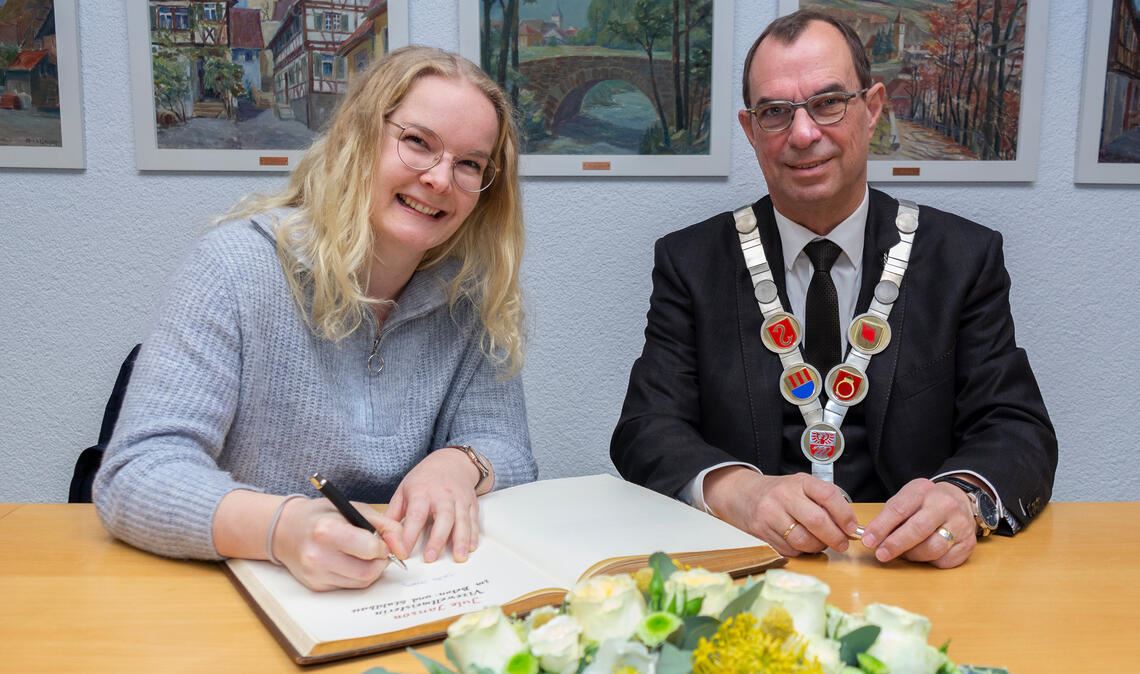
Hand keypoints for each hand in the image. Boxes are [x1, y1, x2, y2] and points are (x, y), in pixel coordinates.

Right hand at [272, 497, 407, 590]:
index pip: (370, 549)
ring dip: (370, 570)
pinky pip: (349, 587)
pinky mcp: (316, 587)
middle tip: (376, 550)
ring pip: (361, 582)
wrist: (285, 530)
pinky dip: (356, 576)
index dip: (383, 546)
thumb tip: (403, 548)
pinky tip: (348, 561)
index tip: (381, 540)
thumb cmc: (323, 515)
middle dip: (380, 561)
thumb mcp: (354, 508)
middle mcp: (318, 556)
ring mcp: (315, 574)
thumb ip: (385, 525)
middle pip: (368, 571)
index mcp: (327, 531)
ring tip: (362, 554)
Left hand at [386, 447, 483, 562]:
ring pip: (462, 519)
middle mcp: (443, 495)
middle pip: (443, 517)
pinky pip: (473, 519)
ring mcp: (459, 499)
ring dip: (461, 539)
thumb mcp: (404, 490)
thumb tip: (383, 537)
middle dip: (437, 539)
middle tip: (430, 558)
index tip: (404, 552)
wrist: (451, 461)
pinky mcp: (471, 503)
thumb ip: (394, 514)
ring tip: (459, 557)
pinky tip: (470, 547)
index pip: (416, 515)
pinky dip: (473, 534)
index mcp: (422, 492)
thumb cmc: (424, 479)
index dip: (410, 534)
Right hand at [703, 467, 858, 556]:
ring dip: (818, 547)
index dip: (844, 515)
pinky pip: (789, 550)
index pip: (828, 495)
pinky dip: (801, 551)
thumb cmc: (780, 493)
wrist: (743, 494)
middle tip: (842, 544)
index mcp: (799, 482)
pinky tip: (801, 543)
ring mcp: (770, 514)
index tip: (852, 528)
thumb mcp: (802, 487)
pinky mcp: (761, 531)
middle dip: (835, 538)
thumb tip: (849, 527)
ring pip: (803, 540)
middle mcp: (784, 496)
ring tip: (820, 543)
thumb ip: (825, 502)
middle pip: (817, 521)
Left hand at [862, 478, 975, 568]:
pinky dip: (930, 562)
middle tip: (880, 554)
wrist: (961, 500)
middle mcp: (945, 506)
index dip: (881, 527)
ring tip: (904, 553)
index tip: (868, 540)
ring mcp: (960, 525)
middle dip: (895, 545)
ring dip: (912, 555)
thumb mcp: (908, 498)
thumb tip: (872, 538)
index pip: (899, 509)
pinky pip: (944, 561)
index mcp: (923, 491)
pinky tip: (924, 554)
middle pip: (917, 530)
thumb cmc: (926, 502)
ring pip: (931, 548)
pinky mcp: (968, 544)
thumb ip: (890, 515)